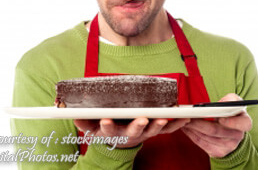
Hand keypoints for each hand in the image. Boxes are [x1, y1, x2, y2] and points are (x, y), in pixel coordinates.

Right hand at [74, 117, 189, 147]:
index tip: (105, 121)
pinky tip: (185, 118)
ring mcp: (144, 133)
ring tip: (164, 118)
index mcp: (114, 133)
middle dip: (138, 126)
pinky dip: (176, 124)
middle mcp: (130, 134)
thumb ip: (84, 121)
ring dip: (159, 124)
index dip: (107, 126)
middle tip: (142, 120)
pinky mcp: (155, 130)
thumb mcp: (91, 128)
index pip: (109, 130)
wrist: (120, 141)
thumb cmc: (106, 129)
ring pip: (152, 130)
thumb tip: (73, 115)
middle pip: (134, 131)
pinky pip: (168, 129)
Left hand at [182, 93, 251, 157]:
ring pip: (206, 137)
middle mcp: (238, 136)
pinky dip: (191, 134)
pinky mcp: (218, 151)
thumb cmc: (230, 111)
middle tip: (187, 116)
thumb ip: (231, 99)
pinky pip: (202, 143)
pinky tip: (185, 127)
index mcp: (244, 122)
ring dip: (192, 128)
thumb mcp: (233, 102)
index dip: (231, 122)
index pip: (243, 124)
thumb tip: (224, 103)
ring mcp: (228, 146)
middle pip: (217, 131)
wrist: (230, 129)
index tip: (219, 118)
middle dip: (200, 123)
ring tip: (183, 120)